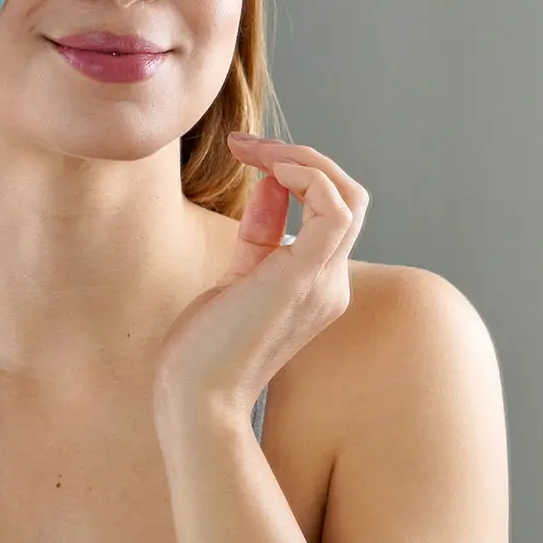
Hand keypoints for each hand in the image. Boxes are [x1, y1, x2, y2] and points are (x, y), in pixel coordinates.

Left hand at [153, 135, 368, 438]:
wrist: (195, 398)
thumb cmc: (205, 349)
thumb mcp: (236, 276)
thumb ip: (260, 231)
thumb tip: (271, 180)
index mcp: (319, 285)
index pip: (331, 211)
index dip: (295, 173)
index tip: (247, 155)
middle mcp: (333, 282)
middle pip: (348, 196)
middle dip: (302, 157)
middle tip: (247, 145)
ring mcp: (325, 281)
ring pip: (348, 196)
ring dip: (302, 159)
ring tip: (254, 150)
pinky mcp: (306, 277)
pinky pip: (333, 208)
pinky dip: (307, 176)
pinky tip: (269, 168)